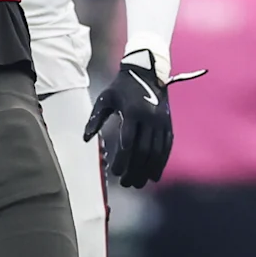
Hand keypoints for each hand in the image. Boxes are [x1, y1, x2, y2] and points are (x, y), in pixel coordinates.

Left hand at [84, 55, 175, 188]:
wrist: (147, 72)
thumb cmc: (121, 87)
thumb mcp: (105, 99)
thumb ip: (95, 119)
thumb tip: (86, 139)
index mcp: (133, 112)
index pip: (128, 142)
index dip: (122, 160)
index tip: (115, 173)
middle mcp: (150, 118)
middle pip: (143, 151)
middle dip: (135, 170)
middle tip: (125, 183)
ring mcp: (162, 122)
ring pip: (157, 152)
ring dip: (147, 171)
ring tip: (138, 184)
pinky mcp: (168, 124)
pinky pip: (166, 147)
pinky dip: (161, 163)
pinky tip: (154, 176)